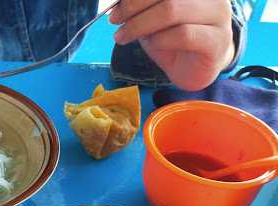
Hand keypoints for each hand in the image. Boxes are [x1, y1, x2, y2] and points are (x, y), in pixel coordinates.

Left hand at [110, 0, 234, 90]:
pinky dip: (160, 40)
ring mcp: (218, 16)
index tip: (114, 6)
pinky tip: (150, 44)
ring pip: (171, 10)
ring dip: (140, 25)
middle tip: (114, 19)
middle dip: (133, 6)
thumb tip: (118, 2)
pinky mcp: (216, 41)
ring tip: (122, 36)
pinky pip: (183, 34)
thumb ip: (141, 8)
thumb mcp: (152, 20)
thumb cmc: (173, 41)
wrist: (194, 71)